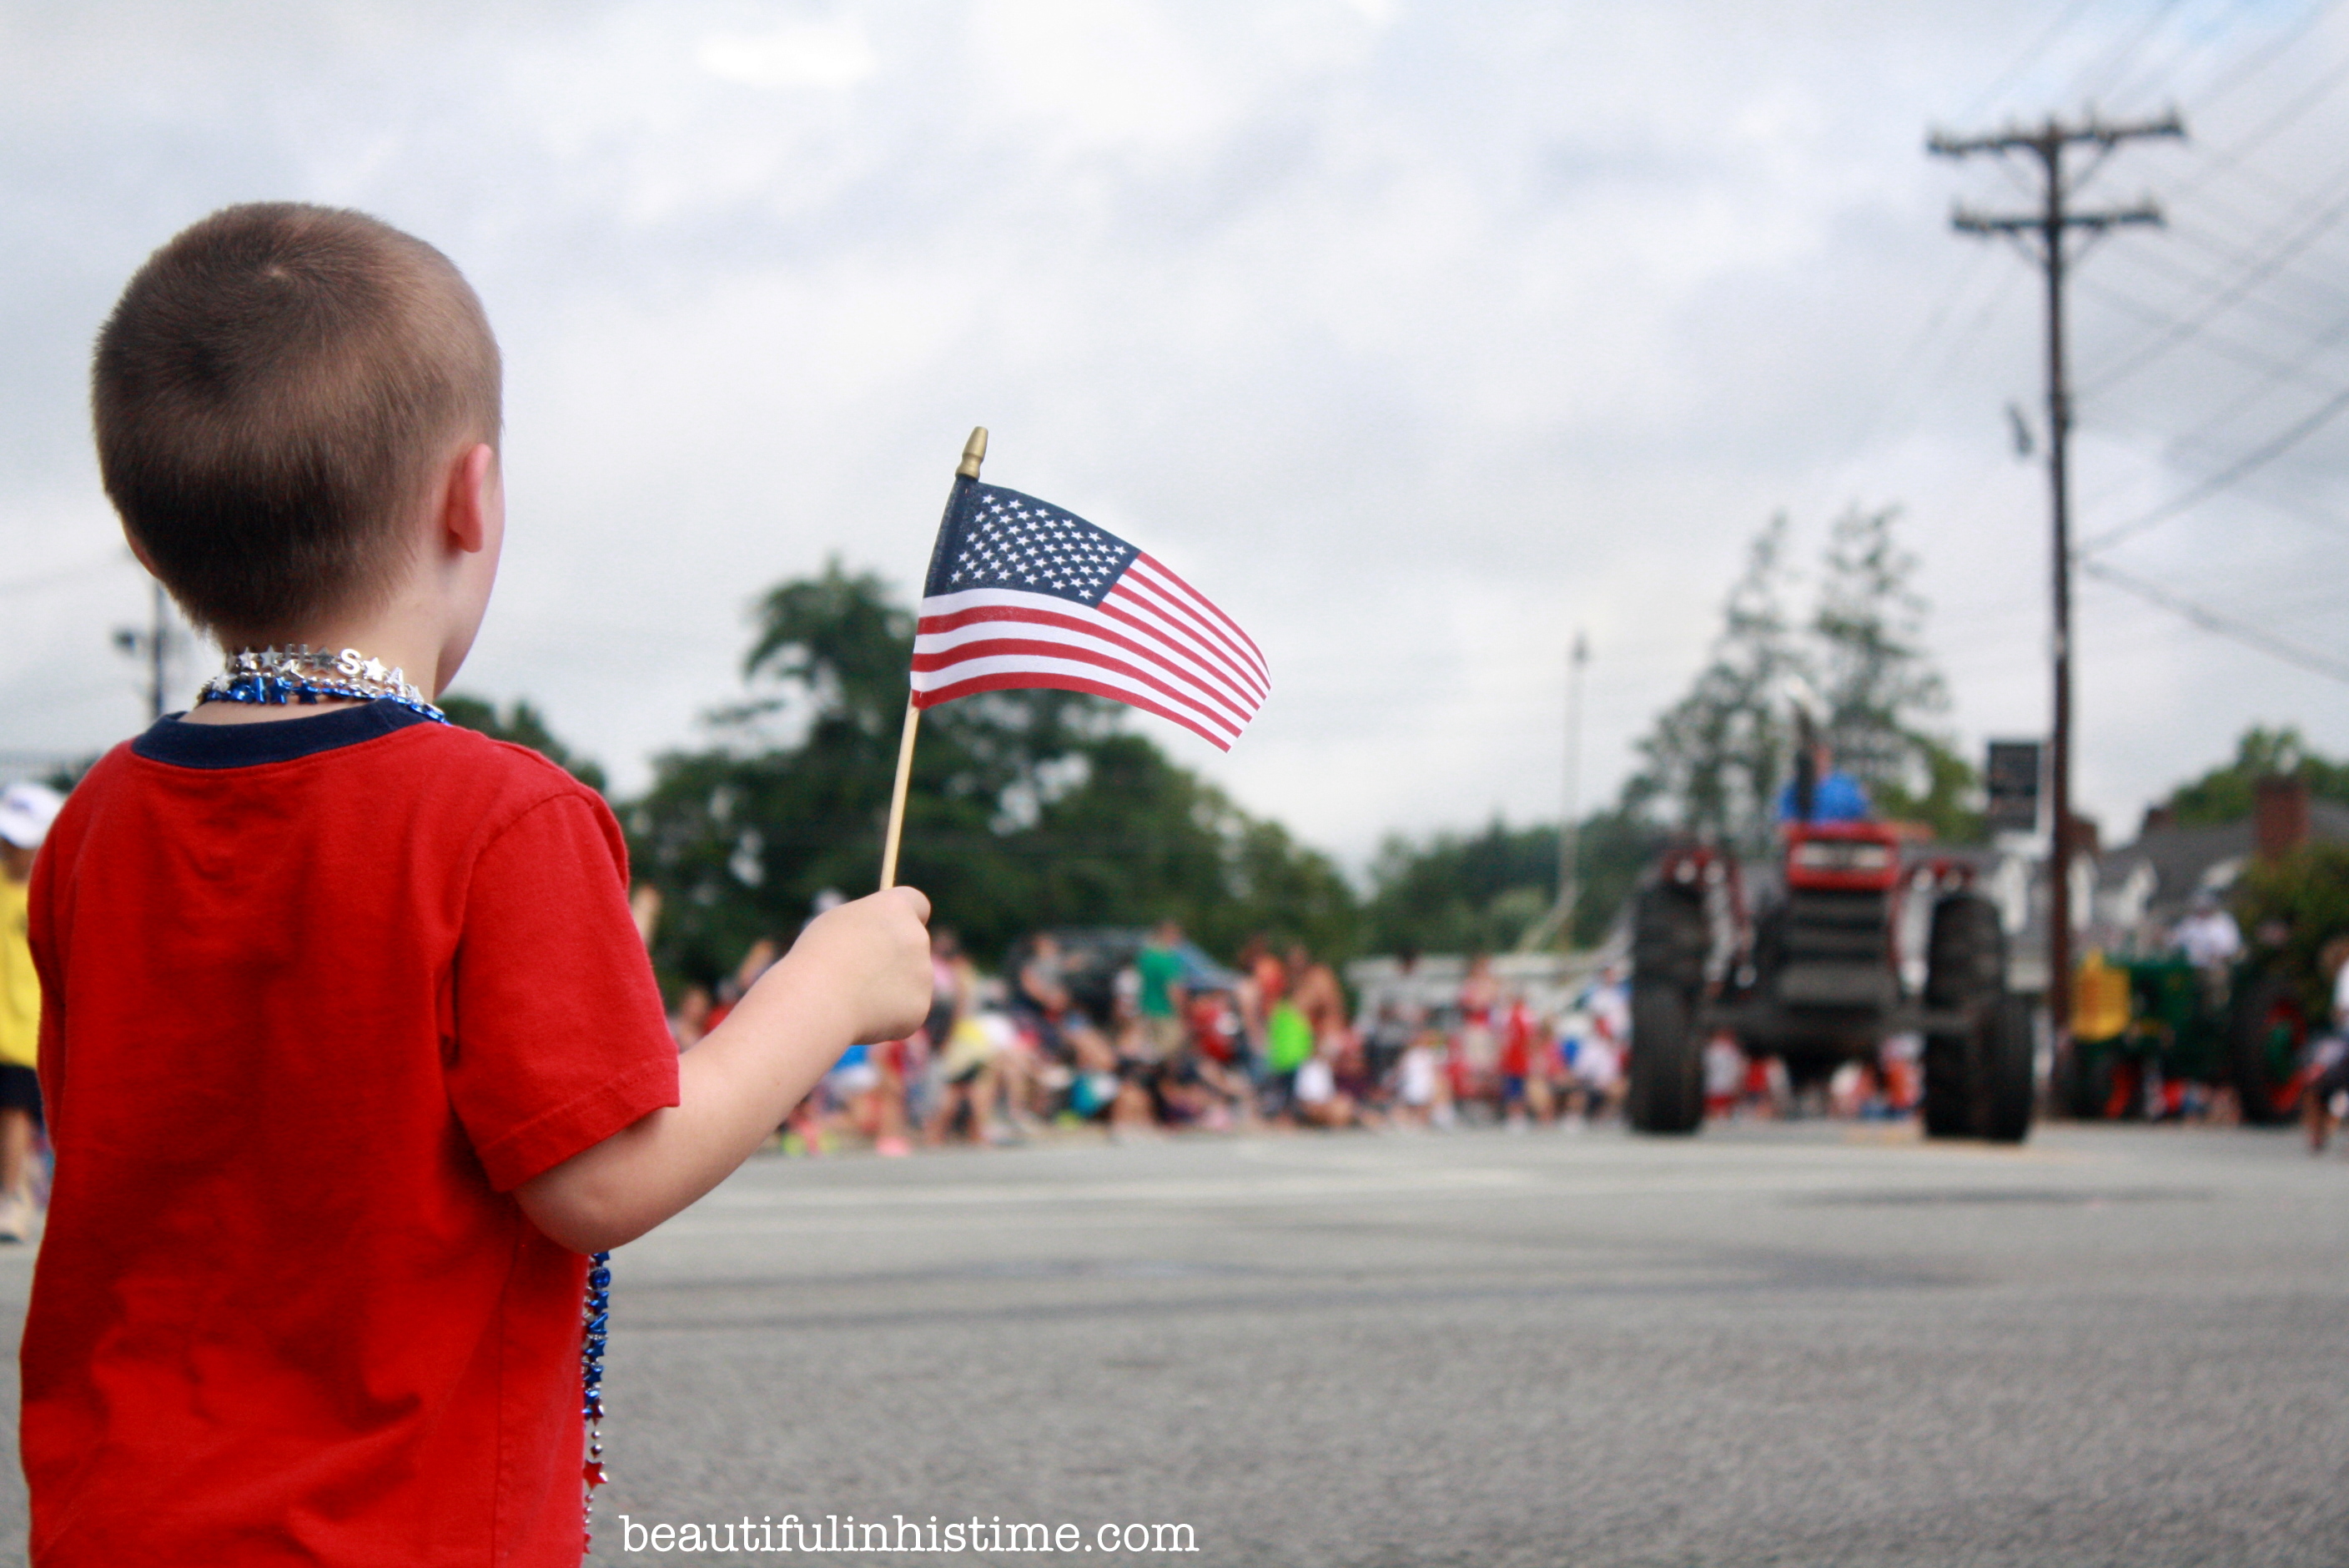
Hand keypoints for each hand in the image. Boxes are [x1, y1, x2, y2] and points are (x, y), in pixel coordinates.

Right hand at [779, 886, 933, 1044]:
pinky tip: (862, 1014)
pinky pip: (905, 1010)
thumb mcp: (837, 925)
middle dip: (894, 958)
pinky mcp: (920, 1006)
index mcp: (896, 909)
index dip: (907, 917)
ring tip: (853, 995)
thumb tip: (879, 940)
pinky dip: (889, 1015)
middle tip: (861, 973)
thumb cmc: (817, 957)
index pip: (918, 904)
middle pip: (913, 945)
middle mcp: (917, 937)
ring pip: (910, 980)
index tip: (896, 929)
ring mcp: (923, 973)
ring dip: (889, 988)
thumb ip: (868, 927)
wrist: (819, 999)